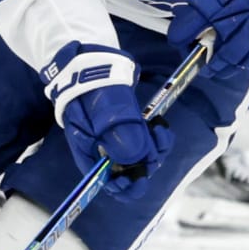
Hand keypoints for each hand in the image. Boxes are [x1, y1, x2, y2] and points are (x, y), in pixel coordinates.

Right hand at [41, 43, 173, 201]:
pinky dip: (159, 139)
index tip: (136, 176)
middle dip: (145, 166)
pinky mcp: (132, 130)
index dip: (123, 187)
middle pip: (128, 174)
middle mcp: (104, 152)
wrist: (93, 62)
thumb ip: (117, 132)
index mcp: (89, 153)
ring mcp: (119, 141)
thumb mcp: (102, 108)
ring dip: (156, 150)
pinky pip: (149, 143)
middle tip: (153, 148)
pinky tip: (160, 126)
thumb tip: (136, 158)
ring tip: (159, 131)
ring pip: (143, 159)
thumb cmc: (90, 86)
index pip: (105, 182)